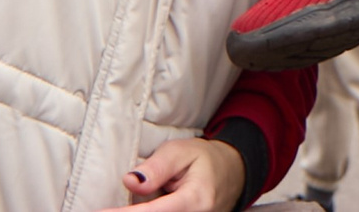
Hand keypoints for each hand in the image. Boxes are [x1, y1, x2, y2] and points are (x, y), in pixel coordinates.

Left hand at [124, 136, 243, 211]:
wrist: (231, 173)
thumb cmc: (204, 160)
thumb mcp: (180, 152)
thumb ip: (155, 168)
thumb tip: (130, 181)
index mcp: (196, 199)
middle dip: (132, 209)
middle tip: (126, 197)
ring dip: (144, 207)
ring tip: (146, 194)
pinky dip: (151, 210)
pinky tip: (153, 198)